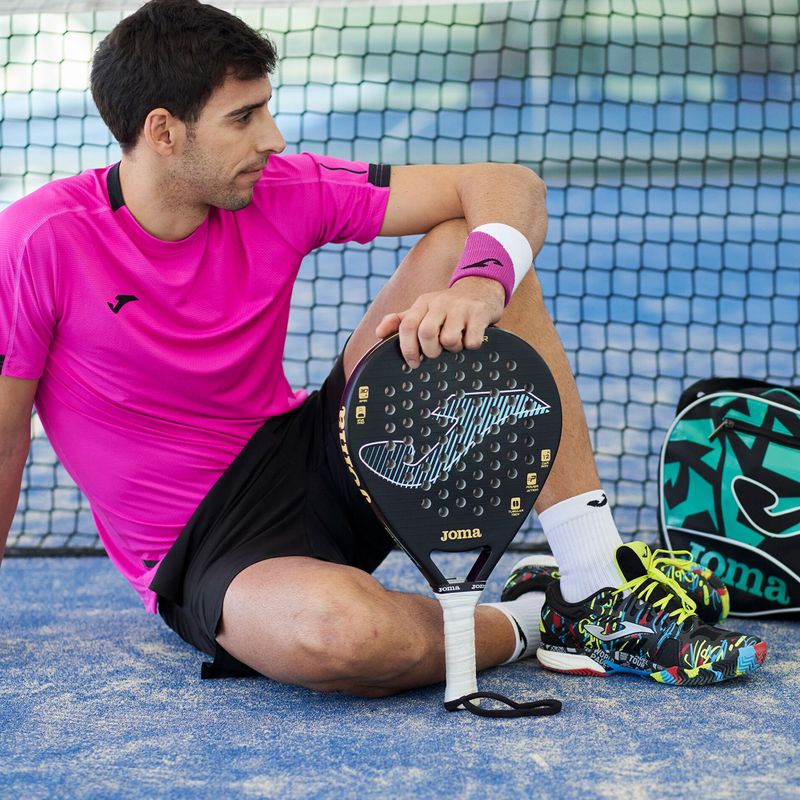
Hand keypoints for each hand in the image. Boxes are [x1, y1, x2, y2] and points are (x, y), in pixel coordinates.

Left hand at [375, 277, 504, 367]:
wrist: (481, 287)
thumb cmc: (448, 306)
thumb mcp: (423, 308)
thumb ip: (401, 320)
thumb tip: (378, 333)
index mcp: (423, 303)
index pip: (407, 325)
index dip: (407, 348)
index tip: (413, 362)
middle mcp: (440, 303)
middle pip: (426, 333)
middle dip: (430, 351)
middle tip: (436, 354)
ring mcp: (461, 308)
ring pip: (449, 340)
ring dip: (452, 349)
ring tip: (455, 343)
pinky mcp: (479, 314)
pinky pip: (471, 341)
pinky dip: (470, 346)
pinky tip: (470, 339)